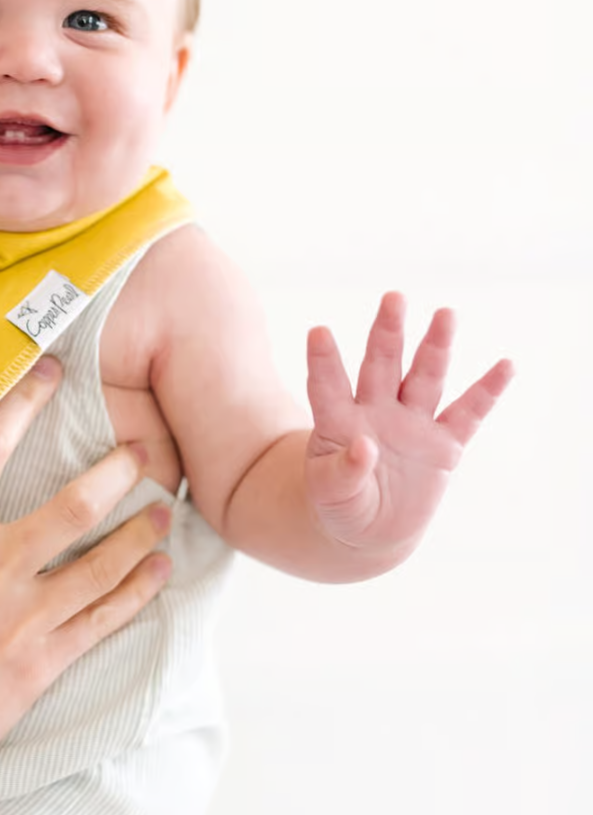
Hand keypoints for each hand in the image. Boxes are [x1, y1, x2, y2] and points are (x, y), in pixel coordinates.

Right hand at [0, 357, 172, 814]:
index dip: (23, 402)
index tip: (50, 374)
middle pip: (74, 502)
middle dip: (117, 470)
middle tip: (143, 448)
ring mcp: (22, 617)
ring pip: (102, 560)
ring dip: (141, 530)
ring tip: (166, 507)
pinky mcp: (42, 663)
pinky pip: (103, 618)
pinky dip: (137, 591)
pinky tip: (159, 571)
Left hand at [304, 292, 513, 553]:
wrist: (371, 529)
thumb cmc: (341, 504)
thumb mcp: (330, 495)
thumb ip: (343, 473)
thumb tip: (364, 446)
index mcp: (338, 421)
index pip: (328, 385)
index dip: (324, 360)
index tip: (318, 331)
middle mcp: (376, 411)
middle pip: (381, 365)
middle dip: (387, 332)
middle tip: (394, 297)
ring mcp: (411, 425)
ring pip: (425, 378)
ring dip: (435, 347)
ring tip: (446, 313)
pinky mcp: (443, 446)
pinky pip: (468, 414)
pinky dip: (487, 391)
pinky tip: (506, 364)